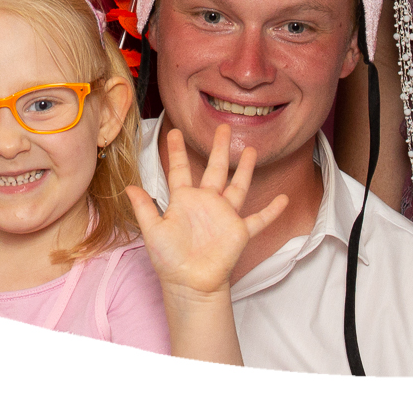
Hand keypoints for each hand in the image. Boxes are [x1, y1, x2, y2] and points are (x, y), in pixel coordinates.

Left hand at [127, 125, 287, 299]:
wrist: (189, 283)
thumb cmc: (169, 259)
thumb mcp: (153, 231)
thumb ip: (144, 208)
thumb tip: (128, 186)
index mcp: (183, 200)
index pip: (180, 170)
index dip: (177, 152)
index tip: (174, 132)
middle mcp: (206, 203)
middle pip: (214, 170)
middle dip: (219, 149)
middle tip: (223, 128)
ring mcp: (224, 216)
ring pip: (237, 187)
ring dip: (245, 169)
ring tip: (251, 150)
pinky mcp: (239, 232)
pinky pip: (258, 219)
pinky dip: (271, 211)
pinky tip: (283, 199)